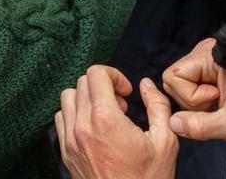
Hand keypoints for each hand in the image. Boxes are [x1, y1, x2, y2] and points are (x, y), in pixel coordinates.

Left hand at [56, 65, 178, 178]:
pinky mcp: (65, 152)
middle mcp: (82, 127)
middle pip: (82, 83)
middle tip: (121, 105)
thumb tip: (145, 84)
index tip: (126, 92)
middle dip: (103, 86)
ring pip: (67, 98)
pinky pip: (61, 119)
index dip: (114, 75)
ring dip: (86, 99)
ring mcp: (70, 140)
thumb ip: (158, 105)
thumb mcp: (165, 141)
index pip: (95, 74)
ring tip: (107, 116)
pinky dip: (75, 115)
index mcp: (105, 119)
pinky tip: (94, 128)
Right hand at [162, 38, 225, 143]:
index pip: (173, 75)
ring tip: (222, 100)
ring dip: (197, 100)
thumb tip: (173, 123)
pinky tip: (220, 98)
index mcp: (211, 55)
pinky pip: (188, 84)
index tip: (217, 99)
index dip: (190, 96)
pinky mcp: (207, 65)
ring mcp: (206, 56)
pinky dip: (201, 97)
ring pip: (179, 82)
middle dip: (191, 99)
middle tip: (219, 102)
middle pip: (174, 78)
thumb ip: (199, 126)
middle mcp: (205, 50)